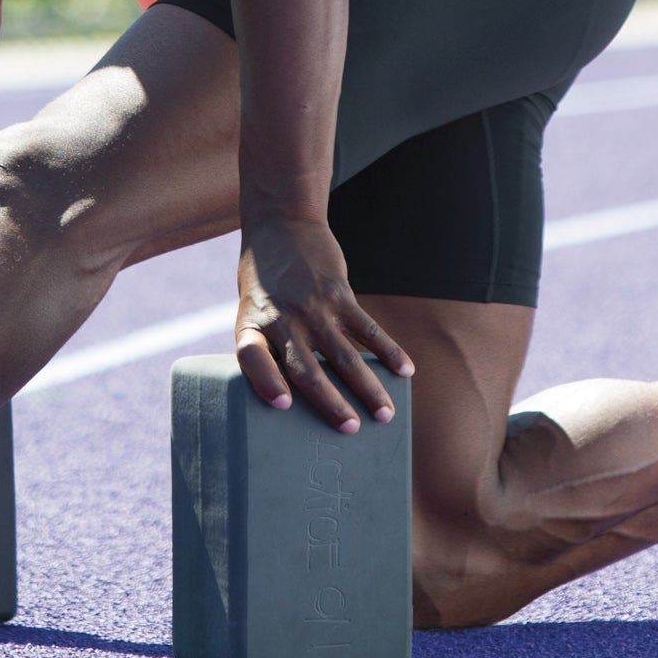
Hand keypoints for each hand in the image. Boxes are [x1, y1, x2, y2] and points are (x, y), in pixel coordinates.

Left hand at [235, 214, 413, 431]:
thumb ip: (271, 352)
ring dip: (367, 387)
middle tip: (351, 429)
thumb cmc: (264, 286)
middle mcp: (281, 319)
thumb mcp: (252, 315)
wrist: (280, 227)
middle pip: (305, 367)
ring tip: (385, 415)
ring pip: (344, 355)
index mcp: (252, 328)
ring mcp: (312, 306)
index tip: (283, 404)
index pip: (251, 357)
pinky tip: (405, 370)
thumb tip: (298, 401)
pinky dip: (388, 351)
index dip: (266, 381)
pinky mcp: (339, 293)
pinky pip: (367, 328)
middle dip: (330, 402)